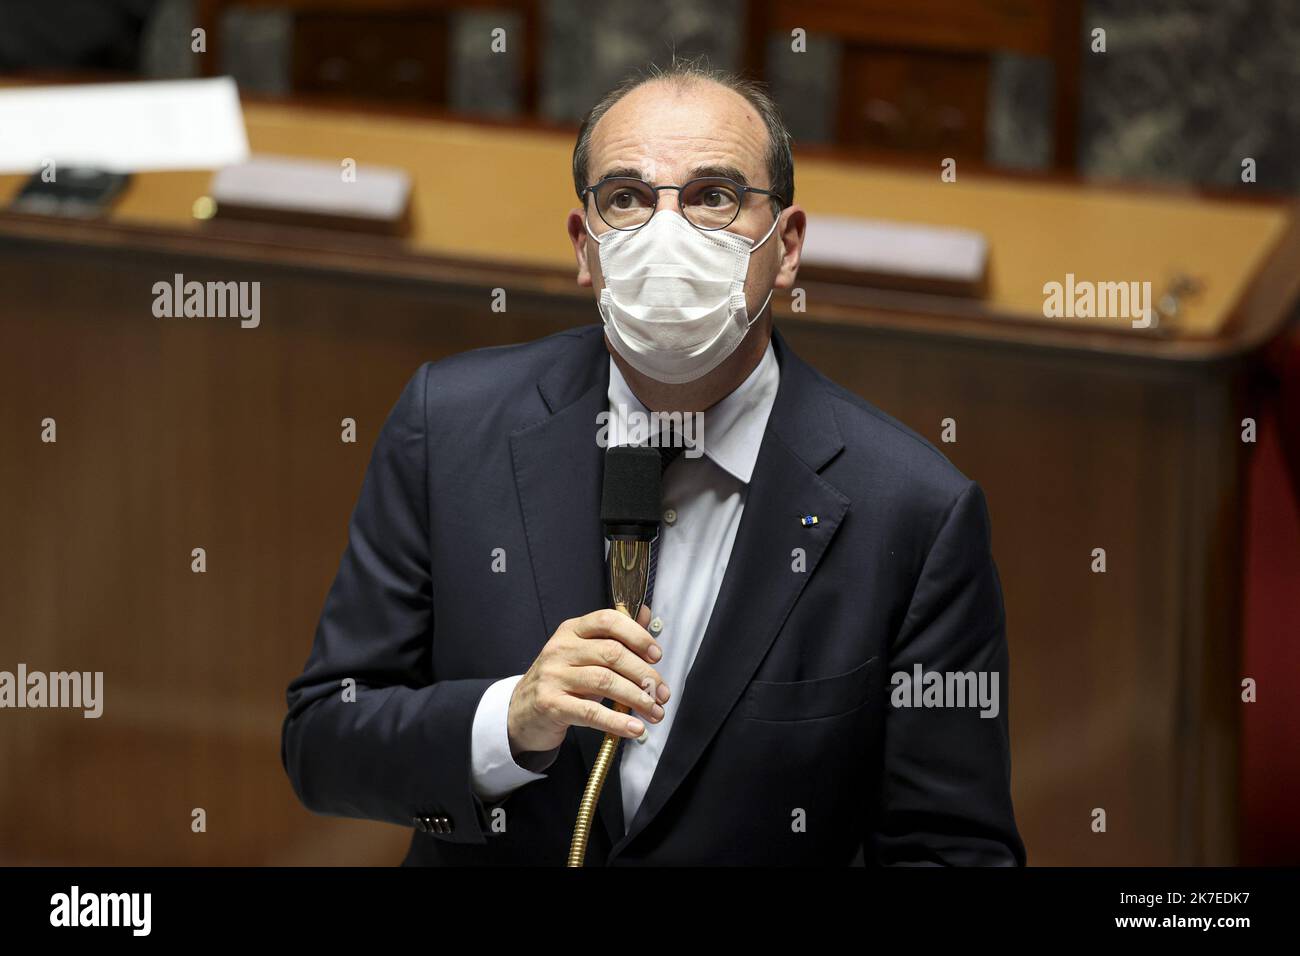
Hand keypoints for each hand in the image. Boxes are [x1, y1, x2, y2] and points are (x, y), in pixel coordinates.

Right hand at [507, 605, 670, 756]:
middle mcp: (561, 649)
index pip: (608, 620)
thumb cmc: (560, 680)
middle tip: (662, 693)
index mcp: (572, 631)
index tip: (656, 655)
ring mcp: (553, 676)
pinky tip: (634, 728)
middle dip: (644, 674)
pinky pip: (590, 712)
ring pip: (605, 682)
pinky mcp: (551, 704)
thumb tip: (645, 614)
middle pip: (612, 654)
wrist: (521, 711)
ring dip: (637, 699)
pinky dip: (617, 721)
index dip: (637, 635)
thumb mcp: (583, 653)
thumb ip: (614, 635)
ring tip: (655, 712)